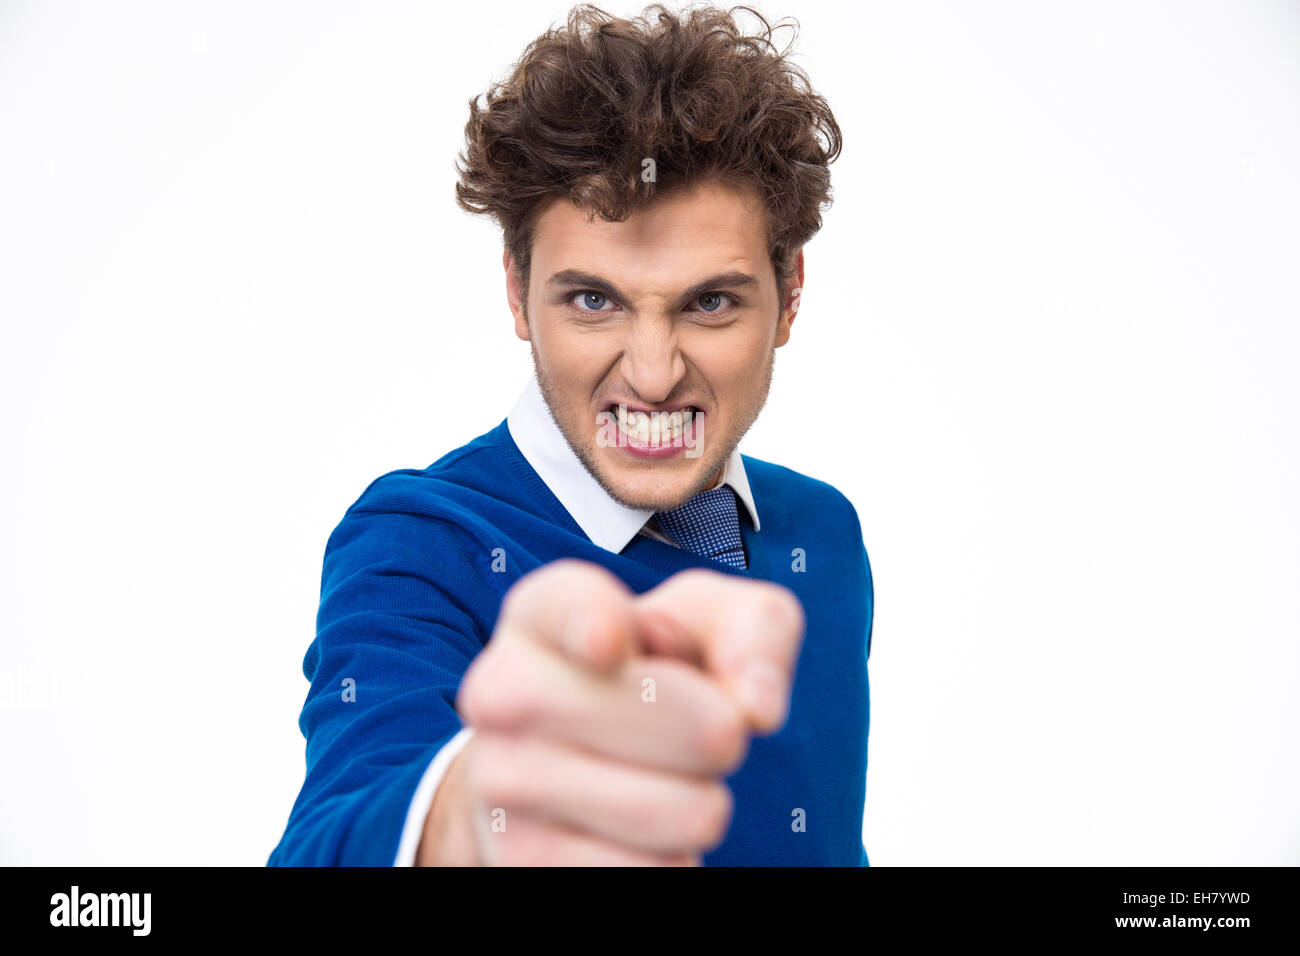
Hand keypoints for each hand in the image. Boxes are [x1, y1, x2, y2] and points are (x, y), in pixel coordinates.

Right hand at [416, 559, 803, 865]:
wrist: (566, 764)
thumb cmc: (651, 677)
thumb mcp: (708, 626)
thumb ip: (753, 630)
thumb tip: (756, 707)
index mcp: (542, 614)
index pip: (565, 609)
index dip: (591, 624)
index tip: (610, 643)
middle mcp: (502, 689)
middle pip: (681, 720)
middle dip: (721, 734)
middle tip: (698, 730)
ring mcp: (500, 779)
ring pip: (674, 812)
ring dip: (699, 805)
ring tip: (664, 780)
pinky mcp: (518, 860)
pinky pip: (652, 873)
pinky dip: (672, 860)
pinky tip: (636, 832)